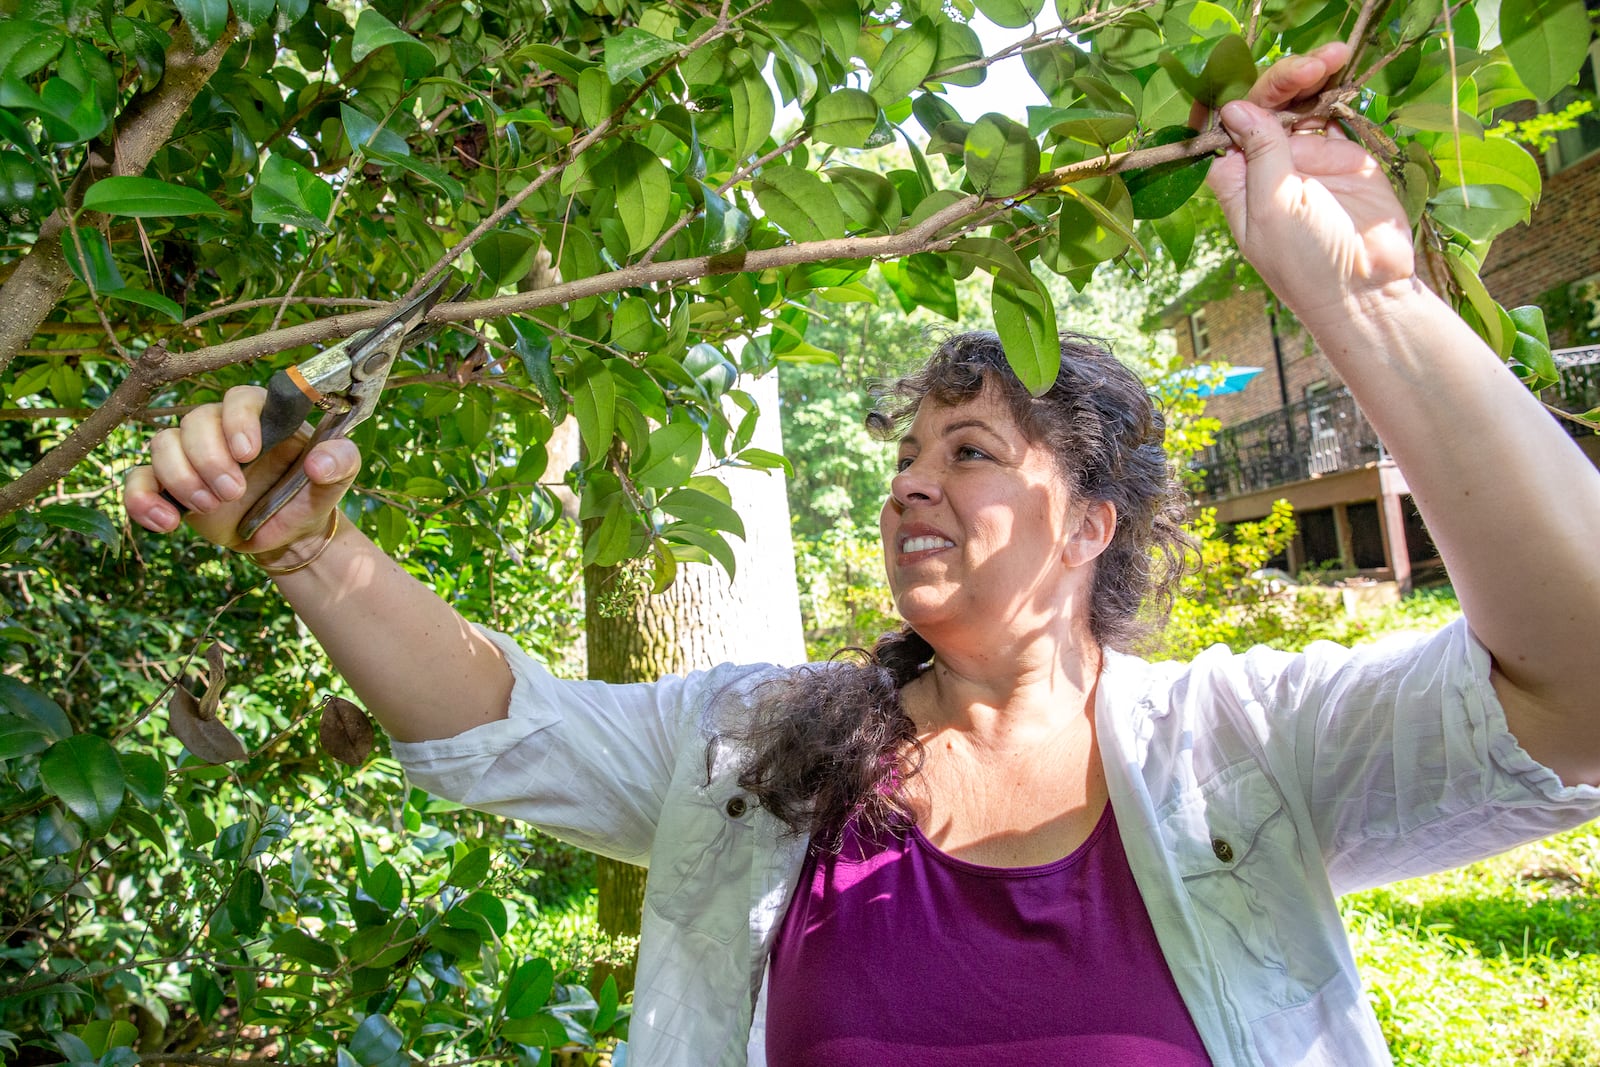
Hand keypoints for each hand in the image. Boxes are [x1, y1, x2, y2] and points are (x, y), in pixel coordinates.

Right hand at [124, 385, 360, 563]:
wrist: (289, 534)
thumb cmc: (311, 493)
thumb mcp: (339, 478)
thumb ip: (340, 462)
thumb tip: (319, 461)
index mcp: (262, 417)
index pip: (239, 398)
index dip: (237, 420)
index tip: (248, 451)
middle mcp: (221, 429)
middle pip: (194, 420)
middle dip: (210, 458)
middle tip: (233, 491)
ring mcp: (191, 455)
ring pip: (162, 444)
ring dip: (180, 476)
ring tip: (210, 506)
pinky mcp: (169, 485)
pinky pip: (138, 480)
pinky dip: (142, 499)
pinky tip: (166, 522)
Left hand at [1206, 42, 1416, 325]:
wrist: (1368, 289)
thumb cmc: (1306, 262)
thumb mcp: (1274, 207)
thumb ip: (1261, 154)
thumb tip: (1236, 106)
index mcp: (1238, 183)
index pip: (1223, 131)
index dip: (1229, 102)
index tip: (1239, 80)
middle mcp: (1268, 166)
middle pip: (1263, 109)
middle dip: (1280, 82)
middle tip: (1307, 67)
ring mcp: (1307, 158)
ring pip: (1299, 105)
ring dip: (1309, 77)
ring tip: (1331, 58)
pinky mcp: (1344, 154)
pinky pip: (1335, 113)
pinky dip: (1336, 90)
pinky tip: (1339, 70)